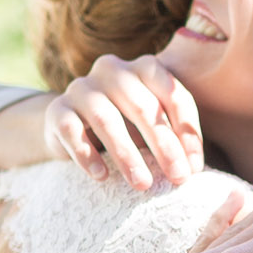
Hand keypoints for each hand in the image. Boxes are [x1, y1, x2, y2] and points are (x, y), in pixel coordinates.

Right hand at [48, 53, 203, 189]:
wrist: (72, 126)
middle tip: (178, 179)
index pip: (173, 95)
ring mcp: (82, 87)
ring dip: (127, 155)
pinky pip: (72, 131)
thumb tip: (193, 167)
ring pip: (106, 119)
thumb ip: (174, 138)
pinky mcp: (57, 109)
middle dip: (164, 146)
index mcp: (144, 68)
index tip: (195, 168)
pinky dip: (87, 155)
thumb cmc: (127, 126)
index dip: (187, 132)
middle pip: (142, 106)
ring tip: (143, 184)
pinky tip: (102, 176)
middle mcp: (112, 70)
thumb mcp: (153, 127)